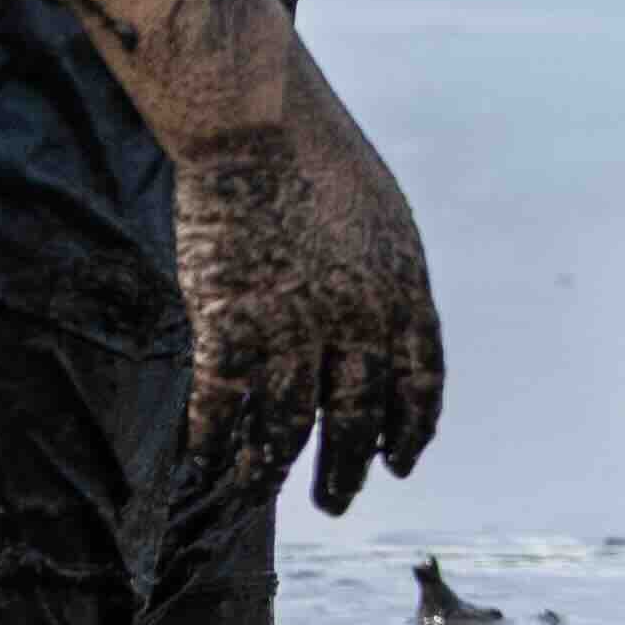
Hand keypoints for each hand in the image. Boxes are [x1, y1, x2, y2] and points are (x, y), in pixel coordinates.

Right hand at [173, 61, 444, 516]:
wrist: (259, 123)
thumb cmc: (316, 151)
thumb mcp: (379, 214)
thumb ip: (383, 276)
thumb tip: (379, 323)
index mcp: (405, 289)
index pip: (420, 383)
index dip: (410, 430)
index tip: (399, 462)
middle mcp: (359, 322)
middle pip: (359, 418)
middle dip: (348, 469)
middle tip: (337, 501)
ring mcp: (295, 330)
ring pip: (290, 429)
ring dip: (274, 471)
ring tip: (260, 491)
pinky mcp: (231, 330)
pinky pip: (224, 409)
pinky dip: (213, 444)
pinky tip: (203, 462)